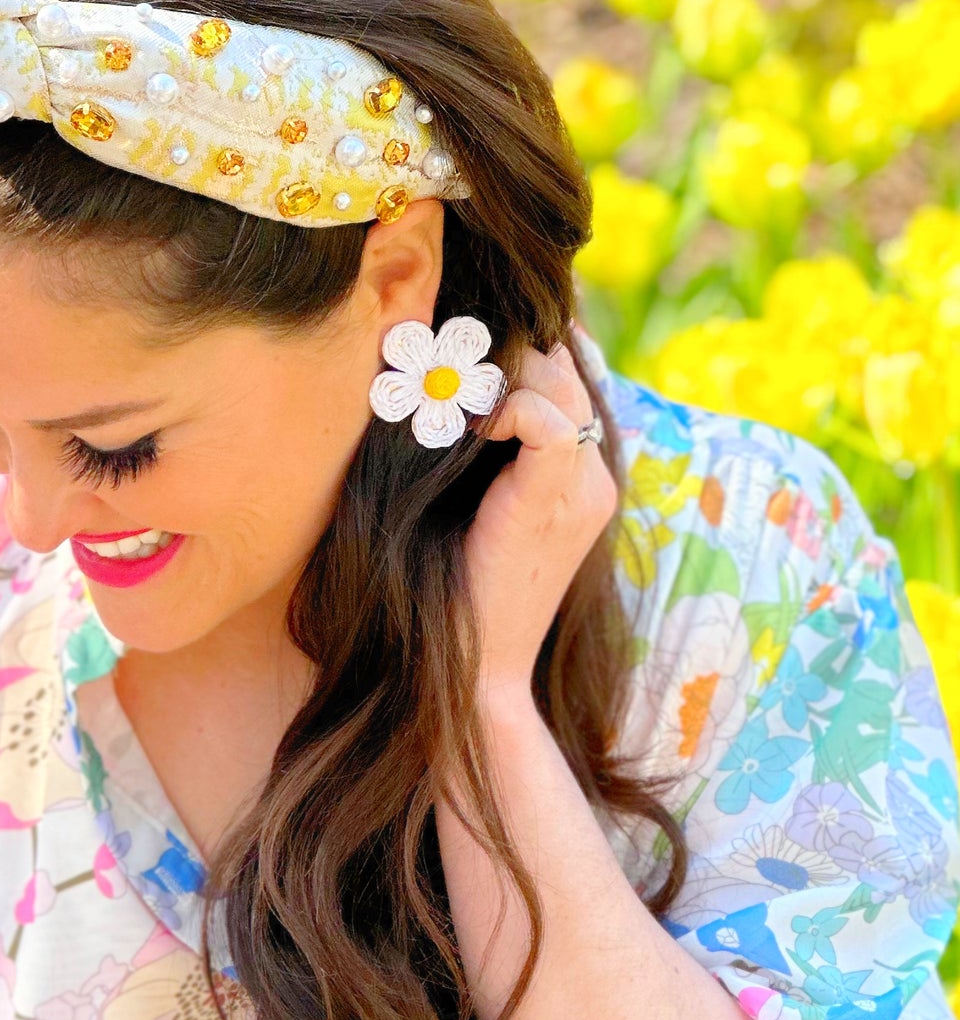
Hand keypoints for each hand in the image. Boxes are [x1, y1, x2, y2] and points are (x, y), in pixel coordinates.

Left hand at [464, 340, 618, 698]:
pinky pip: (544, 419)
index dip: (507, 349)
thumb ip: (465, 444)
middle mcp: (592, 475)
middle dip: (495, 349)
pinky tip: (455, 429)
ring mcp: (585, 487)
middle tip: (429, 355)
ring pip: (555, 379)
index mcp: (574, 474)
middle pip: (558, 364)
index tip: (442, 352)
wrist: (471, 670)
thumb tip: (427, 378)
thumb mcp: (460, 503)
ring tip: (435, 387)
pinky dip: (496, 409)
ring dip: (490, 373)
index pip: (559, 372)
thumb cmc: (452, 593)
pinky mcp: (560, 500)